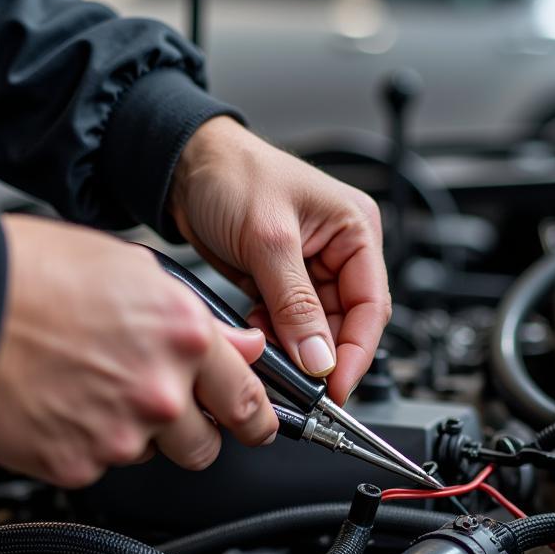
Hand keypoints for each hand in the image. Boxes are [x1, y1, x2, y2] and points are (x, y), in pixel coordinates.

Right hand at [0, 215, 278, 486]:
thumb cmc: (36, 273)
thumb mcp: (136, 271)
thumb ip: (199, 320)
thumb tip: (241, 347)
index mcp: (184, 338)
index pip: (248, 400)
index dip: (258, 418)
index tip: (257, 425)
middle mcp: (160, 392)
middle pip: (206, 445)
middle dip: (195, 432)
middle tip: (165, 409)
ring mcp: (119, 434)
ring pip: (153, 456)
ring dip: (139, 435)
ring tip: (97, 392)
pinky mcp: (76, 463)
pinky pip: (100, 466)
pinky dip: (88, 444)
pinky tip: (64, 404)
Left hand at [170, 117, 390, 403]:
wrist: (183, 166)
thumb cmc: (232, 174)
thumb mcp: (268, 240)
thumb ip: (295, 304)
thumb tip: (319, 357)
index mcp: (356, 230)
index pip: (371, 304)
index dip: (356, 351)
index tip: (335, 387)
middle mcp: (340, 250)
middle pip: (346, 321)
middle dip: (322, 353)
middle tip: (300, 383)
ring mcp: (312, 268)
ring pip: (316, 328)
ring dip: (295, 347)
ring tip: (270, 353)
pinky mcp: (282, 280)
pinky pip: (289, 323)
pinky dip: (275, 337)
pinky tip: (256, 335)